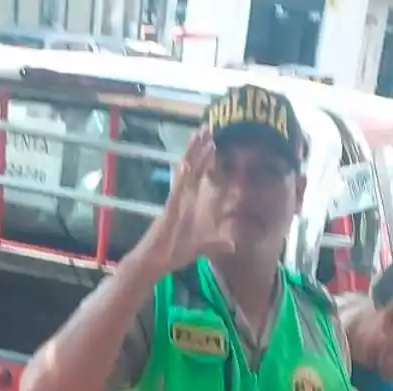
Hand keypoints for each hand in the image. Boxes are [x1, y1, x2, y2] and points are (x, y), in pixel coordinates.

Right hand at [137, 129, 234, 274]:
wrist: (158, 259)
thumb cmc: (177, 252)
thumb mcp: (203, 247)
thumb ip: (218, 243)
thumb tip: (234, 244)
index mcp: (193, 203)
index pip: (204, 179)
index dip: (210, 163)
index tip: (217, 147)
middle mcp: (186, 196)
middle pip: (196, 167)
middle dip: (202, 149)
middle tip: (208, 129)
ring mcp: (178, 198)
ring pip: (187, 169)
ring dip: (194, 151)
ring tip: (201, 132)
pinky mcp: (171, 203)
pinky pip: (179, 184)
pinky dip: (184, 170)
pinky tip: (189, 156)